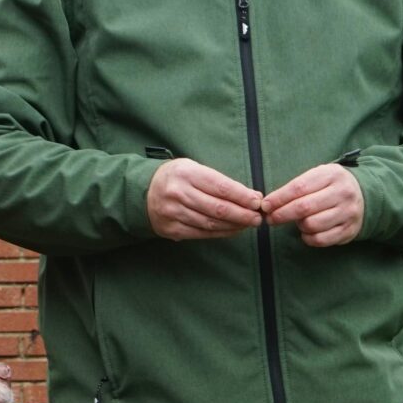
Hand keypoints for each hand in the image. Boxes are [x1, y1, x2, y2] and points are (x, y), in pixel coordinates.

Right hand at [147, 157, 265, 240]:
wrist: (144, 192)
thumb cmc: (178, 178)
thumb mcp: (194, 169)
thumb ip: (219, 182)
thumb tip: (250, 196)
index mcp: (186, 173)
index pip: (220, 187)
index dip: (241, 196)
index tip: (257, 201)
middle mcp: (178, 193)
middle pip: (217, 208)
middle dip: (242, 214)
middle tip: (257, 218)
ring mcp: (173, 213)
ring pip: (210, 223)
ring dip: (234, 225)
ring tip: (248, 224)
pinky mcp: (171, 229)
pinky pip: (201, 234)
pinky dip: (220, 233)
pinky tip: (233, 230)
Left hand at [263, 163, 363, 246]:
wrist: (364, 196)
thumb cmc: (331, 186)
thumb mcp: (318, 177)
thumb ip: (296, 187)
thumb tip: (269, 204)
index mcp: (331, 175)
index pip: (299, 188)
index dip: (279, 198)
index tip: (265, 206)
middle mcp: (342, 193)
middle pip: (304, 208)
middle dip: (282, 214)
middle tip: (271, 219)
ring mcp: (347, 212)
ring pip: (312, 225)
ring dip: (299, 226)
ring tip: (299, 221)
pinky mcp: (349, 230)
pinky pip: (320, 239)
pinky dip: (308, 238)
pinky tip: (307, 232)